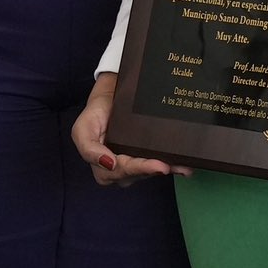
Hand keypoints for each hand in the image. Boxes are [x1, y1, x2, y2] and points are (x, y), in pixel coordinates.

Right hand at [70, 73, 186, 186]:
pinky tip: (186, 165)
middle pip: (139, 173)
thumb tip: (108, 163)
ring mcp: (136, 160)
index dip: (139, 169)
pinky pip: (160, 160)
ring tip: (183, 166)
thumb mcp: (82, 130)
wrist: (110, 94)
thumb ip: (89, 149)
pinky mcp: (147, 152)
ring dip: (169, 169)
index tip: (157, 166)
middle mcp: (121, 168)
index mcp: (104, 167)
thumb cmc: (94, 114)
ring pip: (152, 170)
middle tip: (169, 165)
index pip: (123, 171)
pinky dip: (174, 164)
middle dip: (154, 170)